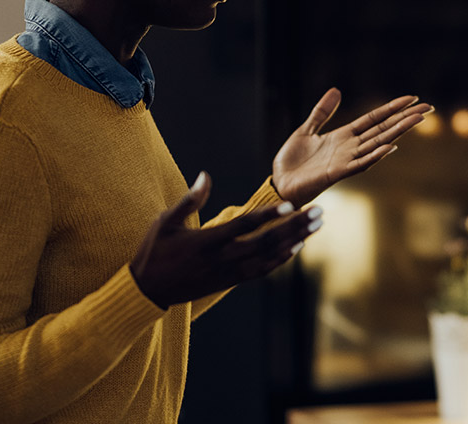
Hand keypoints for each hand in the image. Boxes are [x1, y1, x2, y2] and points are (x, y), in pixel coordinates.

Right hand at [130, 172, 321, 308]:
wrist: (147, 292)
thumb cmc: (154, 252)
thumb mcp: (165, 222)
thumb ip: (189, 200)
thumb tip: (205, 176)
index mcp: (207, 241)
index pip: (244, 226)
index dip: (269, 215)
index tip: (291, 204)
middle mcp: (223, 258)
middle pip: (267, 241)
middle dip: (296, 226)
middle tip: (319, 213)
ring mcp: (228, 272)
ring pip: (270, 257)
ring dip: (296, 240)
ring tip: (316, 226)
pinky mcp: (230, 281)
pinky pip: (262, 271)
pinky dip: (281, 260)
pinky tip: (297, 248)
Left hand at [273, 89, 431, 206]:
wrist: (279, 184)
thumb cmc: (292, 162)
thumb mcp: (306, 129)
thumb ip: (322, 112)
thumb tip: (336, 90)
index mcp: (344, 136)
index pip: (374, 119)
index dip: (392, 108)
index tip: (412, 99)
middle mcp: (350, 147)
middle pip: (383, 129)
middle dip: (405, 118)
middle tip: (427, 108)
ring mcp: (346, 160)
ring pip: (377, 143)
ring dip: (398, 132)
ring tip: (416, 120)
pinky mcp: (337, 173)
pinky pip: (360, 164)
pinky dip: (375, 156)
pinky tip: (391, 147)